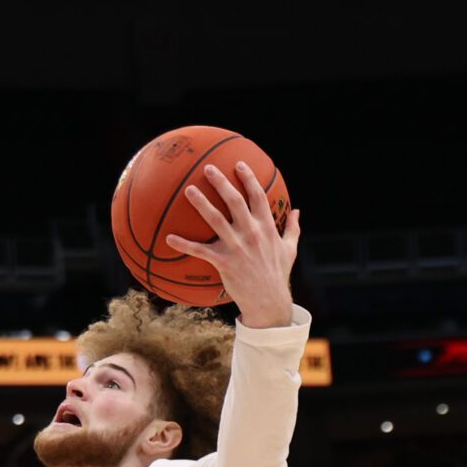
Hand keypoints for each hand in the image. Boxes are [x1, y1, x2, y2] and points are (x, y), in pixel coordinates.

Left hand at [164, 162, 299, 328]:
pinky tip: (168, 238)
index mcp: (267, 227)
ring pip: (216, 220)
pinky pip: (200, 251)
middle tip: (208, 168)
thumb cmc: (278, 274)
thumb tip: (298, 211)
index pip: (258, 196)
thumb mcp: (290, 249)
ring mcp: (237, 247)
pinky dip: (184, 245)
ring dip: (201, 204)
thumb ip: (292, 228)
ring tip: (188, 190)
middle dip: (222, 182)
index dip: (248, 178)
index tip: (239, 164)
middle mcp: (251, 233)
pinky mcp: (224, 262)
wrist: (269, 302)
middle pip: (235, 201)